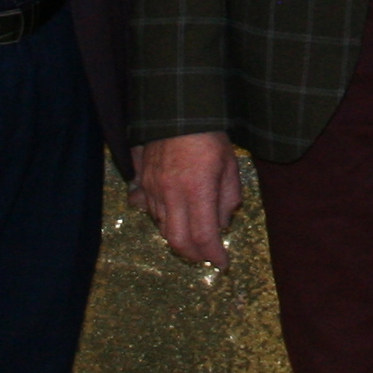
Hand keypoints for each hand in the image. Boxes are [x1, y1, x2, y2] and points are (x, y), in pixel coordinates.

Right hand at [137, 132, 245, 266]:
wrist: (177, 109)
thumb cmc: (209, 135)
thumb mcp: (229, 165)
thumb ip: (227, 198)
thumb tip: (221, 226)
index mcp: (197, 189)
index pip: (204, 236)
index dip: (214, 255)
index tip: (223, 263)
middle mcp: (171, 193)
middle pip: (177, 241)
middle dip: (193, 255)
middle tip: (206, 255)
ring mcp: (153, 187)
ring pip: (162, 227)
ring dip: (179, 237)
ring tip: (194, 235)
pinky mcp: (142, 180)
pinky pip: (149, 210)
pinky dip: (164, 219)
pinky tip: (175, 215)